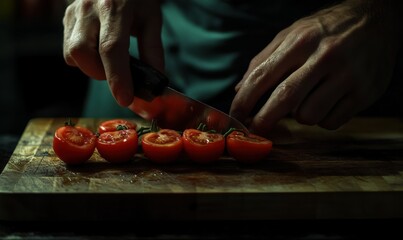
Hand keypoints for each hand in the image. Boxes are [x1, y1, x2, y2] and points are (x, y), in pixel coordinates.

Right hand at [63, 0, 163, 105]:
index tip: (125, 98)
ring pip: (72, 54)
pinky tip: (98, 51)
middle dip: (101, 74)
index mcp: (115, 7)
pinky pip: (69, 49)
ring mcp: (74, 13)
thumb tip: (155, 80)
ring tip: (109, 61)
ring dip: (92, 68)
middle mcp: (89, 9)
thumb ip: (153, 49)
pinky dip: (84, 59)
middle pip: (83, 53)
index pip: (111, 48)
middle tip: (119, 75)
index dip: (117, 77)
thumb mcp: (151, 18)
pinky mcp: (67, 18)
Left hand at [230, 0, 402, 134]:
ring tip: (308, 100)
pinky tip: (328, 102)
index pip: (262, 76)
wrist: (377, 19)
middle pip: (285, 99)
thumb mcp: (293, 34)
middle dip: (264, 120)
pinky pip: (331, 122)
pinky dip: (323, 119)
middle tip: (255, 129)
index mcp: (300, 41)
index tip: (235, 116)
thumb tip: (239, 90)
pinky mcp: (365, 93)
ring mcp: (347, 75)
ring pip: (308, 116)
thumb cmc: (326, 30)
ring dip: (300, 116)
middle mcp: (324, 57)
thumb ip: (264, 60)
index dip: (244, 101)